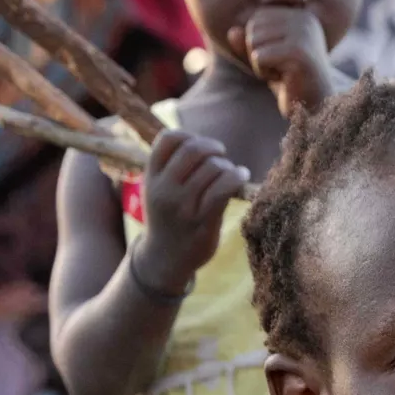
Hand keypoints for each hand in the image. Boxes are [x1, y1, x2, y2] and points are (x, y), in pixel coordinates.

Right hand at [135, 130, 249, 288]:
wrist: (164, 259)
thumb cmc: (168, 219)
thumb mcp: (158, 190)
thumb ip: (173, 167)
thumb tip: (207, 145)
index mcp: (151, 178)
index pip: (167, 139)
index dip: (189, 136)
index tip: (199, 146)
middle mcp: (164, 190)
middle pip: (194, 149)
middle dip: (213, 148)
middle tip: (220, 157)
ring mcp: (183, 206)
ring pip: (213, 167)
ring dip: (227, 166)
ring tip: (231, 173)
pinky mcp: (202, 221)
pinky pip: (224, 188)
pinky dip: (237, 176)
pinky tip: (242, 176)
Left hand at [231, 7, 345, 116]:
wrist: (317, 107)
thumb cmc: (291, 81)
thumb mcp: (265, 58)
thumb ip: (248, 43)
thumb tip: (232, 32)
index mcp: (300, 15)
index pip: (258, 17)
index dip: (259, 43)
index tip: (280, 58)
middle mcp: (304, 19)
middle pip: (253, 27)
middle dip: (258, 52)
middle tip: (280, 68)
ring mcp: (303, 34)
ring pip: (253, 41)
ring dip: (260, 63)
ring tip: (283, 73)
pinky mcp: (298, 52)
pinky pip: (258, 57)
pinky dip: (263, 72)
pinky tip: (284, 79)